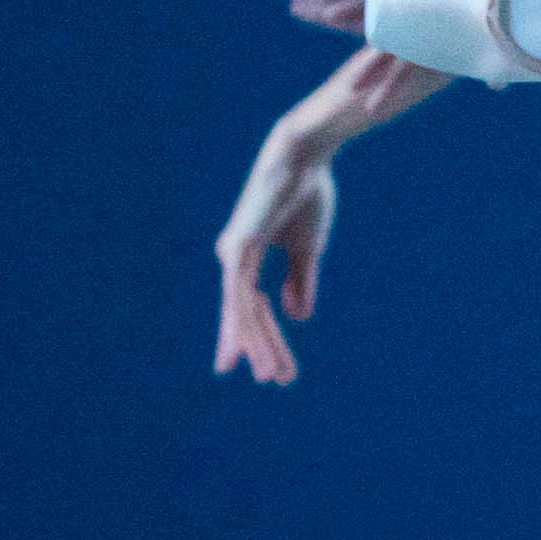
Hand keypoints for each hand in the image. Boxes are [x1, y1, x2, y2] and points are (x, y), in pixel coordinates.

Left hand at [214, 103, 345, 382]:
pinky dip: (244, 319)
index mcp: (246, 260)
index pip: (254, 309)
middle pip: (246, 316)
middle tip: (272, 380)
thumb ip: (301, 281)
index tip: (273, 369)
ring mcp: (233, 254)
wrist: (304, 159)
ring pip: (242, 312)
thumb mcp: (307, 248)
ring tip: (267, 374)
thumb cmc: (305, 195)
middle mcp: (233, 260)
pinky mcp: (240, 247)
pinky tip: (247, 343)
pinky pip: (241, 293)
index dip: (264, 339)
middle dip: (260, 350)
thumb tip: (298, 317)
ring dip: (256, 344)